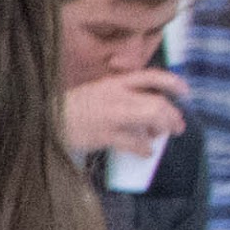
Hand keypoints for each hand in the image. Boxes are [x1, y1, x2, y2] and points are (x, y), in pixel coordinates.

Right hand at [58, 64, 186, 161]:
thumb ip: (118, 94)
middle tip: (177, 126)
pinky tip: (146, 152)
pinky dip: (144, 149)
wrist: (45, 121)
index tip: (185, 92)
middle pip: (157, 103)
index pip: (151, 77)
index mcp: (114, 83)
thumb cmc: (68, 108)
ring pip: (150, 120)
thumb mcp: (95, 91)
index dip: (173, 83)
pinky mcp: (106, 136)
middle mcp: (117, 96)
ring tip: (162, 137)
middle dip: (172, 116)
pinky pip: (134, 143)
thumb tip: (142, 107)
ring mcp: (112, 116)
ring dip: (162, 130)